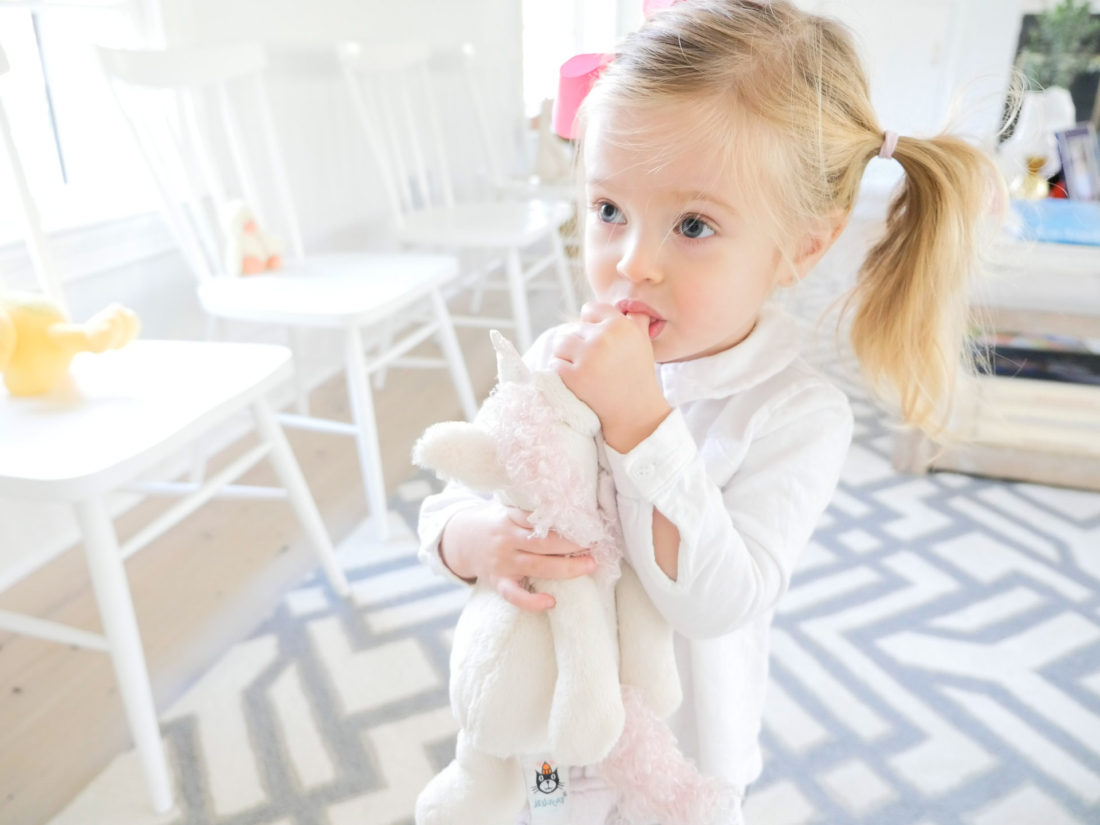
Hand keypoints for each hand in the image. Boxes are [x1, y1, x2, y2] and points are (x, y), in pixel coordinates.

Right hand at [440, 501, 595, 611]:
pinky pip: (515, 596)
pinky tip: (551, 602)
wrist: (461, 541)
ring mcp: (503, 563)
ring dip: (565, 568)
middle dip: (571, 544)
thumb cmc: (497, 525)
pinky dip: (532, 602)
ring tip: (589, 566)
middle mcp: (507, 540)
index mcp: (510, 518)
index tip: (587, 523)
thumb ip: (531, 512)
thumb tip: (571, 505)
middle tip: (594, 544)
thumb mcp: (508, 510)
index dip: (564, 522)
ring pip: (536, 567)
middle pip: (542, 542)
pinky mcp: (499, 583)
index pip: (539, 518)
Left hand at [550, 302, 671, 451]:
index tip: (595, 340)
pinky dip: (560, 371)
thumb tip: (626, 305)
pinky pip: (555, 364)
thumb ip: (636, 319)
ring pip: (560, 344)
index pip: (590, 309)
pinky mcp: (574, 376)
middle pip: (573, 329)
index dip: (590, 324)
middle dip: (579, 344)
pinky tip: (575, 379)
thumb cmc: (638, 375)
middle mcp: (604, 337)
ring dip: (565, 356)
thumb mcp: (643, 341)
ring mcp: (588, 357)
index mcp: (621, 325)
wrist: (635, 412)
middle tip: (592, 362)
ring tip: (580, 368)